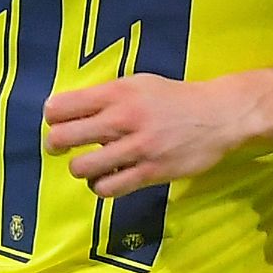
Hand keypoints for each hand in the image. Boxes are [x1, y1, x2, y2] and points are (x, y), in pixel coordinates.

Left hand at [44, 71, 259, 194]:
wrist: (219, 116)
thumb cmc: (174, 99)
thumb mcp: (138, 84)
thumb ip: (106, 96)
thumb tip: (70, 112)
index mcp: (117, 93)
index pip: (60, 106)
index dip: (53, 117)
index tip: (60, 121)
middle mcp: (123, 119)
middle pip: (63, 137)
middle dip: (56, 145)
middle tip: (63, 147)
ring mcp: (136, 148)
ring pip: (82, 168)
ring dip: (81, 169)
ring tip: (91, 166)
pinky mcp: (150, 172)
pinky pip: (108, 188)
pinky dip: (101, 186)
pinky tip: (109, 179)